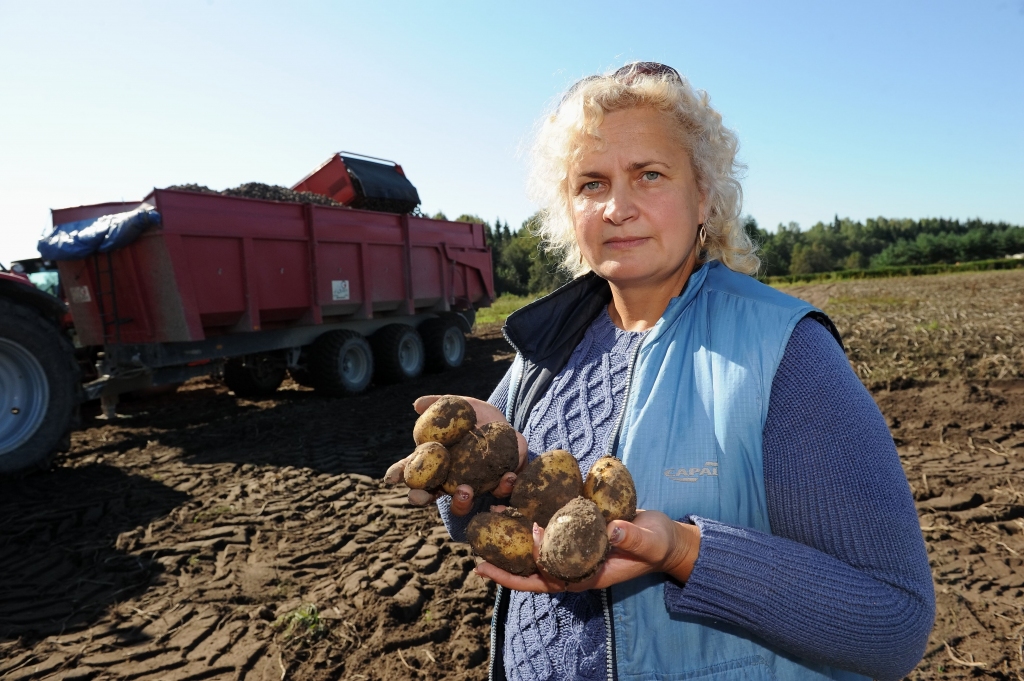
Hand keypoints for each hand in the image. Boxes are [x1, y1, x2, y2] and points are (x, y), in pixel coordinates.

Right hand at [382, 395, 528, 514]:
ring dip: (461, 501)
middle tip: (422, 495)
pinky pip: (500, 492)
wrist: (507, 426)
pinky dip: (504, 487)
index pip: (412, 470)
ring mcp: (473, 486)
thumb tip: (417, 405)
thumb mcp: (459, 405)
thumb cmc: (476, 417)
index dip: (399, 474)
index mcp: (435, 461)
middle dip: (422, 498)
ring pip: (462, 504)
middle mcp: (450, 479)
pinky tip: (507, 476)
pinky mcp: (499, 485)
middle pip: (430, 495)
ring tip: (464, 490)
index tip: (391, 476)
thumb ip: (439, 404)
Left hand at [474, 510, 701, 591]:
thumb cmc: (659, 544)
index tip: (509, 549)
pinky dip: (532, 517)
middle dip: (504, 559)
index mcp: (587, 575)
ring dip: (513, 535)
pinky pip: (549, 529)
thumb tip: (611, 529)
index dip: (523, 571)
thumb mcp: (649, 541)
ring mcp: (574, 549)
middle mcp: (574, 564)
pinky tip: (517, 501)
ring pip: (537, 548)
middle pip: (532, 569)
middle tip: (476, 546)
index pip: (546, 580)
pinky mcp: (577, 531)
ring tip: (491, 516)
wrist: (668, 539)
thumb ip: (631, 537)